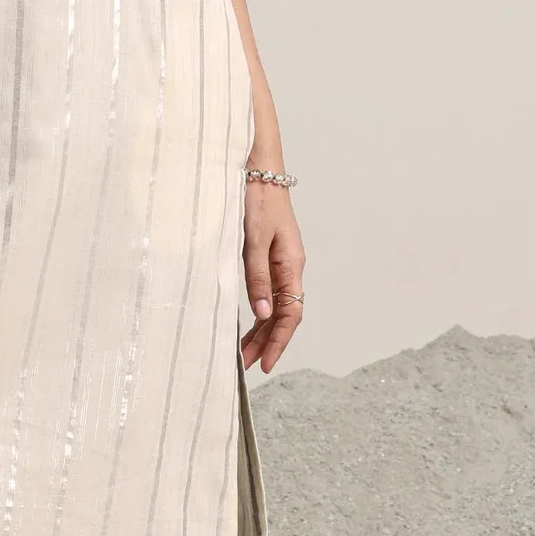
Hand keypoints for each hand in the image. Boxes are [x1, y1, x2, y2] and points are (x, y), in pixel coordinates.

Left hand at [239, 183, 304, 373]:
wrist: (257, 170)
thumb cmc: (256, 200)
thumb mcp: (253, 240)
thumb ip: (256, 276)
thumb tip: (262, 314)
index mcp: (291, 265)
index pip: (290, 314)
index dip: (278, 341)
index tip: (265, 364)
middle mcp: (289, 267)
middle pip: (283, 314)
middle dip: (266, 341)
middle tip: (246, 365)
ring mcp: (280, 262)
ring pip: (275, 305)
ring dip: (260, 329)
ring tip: (243, 351)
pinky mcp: (268, 255)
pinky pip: (267, 291)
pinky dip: (257, 310)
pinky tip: (247, 321)